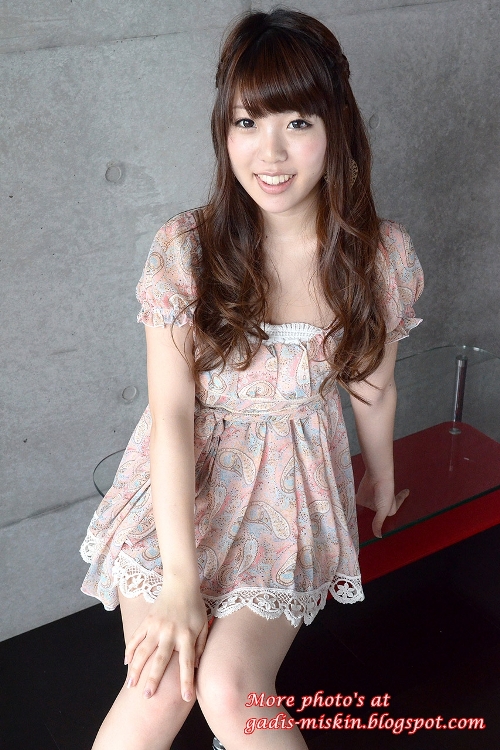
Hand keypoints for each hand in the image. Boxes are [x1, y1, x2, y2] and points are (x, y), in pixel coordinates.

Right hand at [124, 580, 207, 700]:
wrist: (181, 584)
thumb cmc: (194, 607)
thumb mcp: (203, 625)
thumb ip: (200, 646)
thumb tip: (195, 666)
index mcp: (187, 635)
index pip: (187, 662)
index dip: (186, 681)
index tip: (186, 697)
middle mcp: (170, 633)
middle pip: (161, 660)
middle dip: (153, 679)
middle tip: (147, 696)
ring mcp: (156, 626)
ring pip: (143, 651)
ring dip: (136, 669)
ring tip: (131, 685)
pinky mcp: (147, 620)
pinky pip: (135, 637)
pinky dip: (129, 650)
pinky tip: (126, 663)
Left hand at [355, 471, 408, 538]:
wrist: (378, 476)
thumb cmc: (385, 493)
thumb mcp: (384, 510)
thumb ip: (379, 522)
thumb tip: (378, 536)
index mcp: (388, 510)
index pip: (388, 517)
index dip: (386, 521)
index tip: (384, 527)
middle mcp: (379, 506)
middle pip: (375, 514)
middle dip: (372, 519)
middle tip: (365, 529)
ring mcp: (369, 501)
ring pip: (365, 509)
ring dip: (360, 513)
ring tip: (353, 525)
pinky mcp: (360, 496)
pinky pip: (355, 503)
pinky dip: (351, 507)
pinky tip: (345, 514)